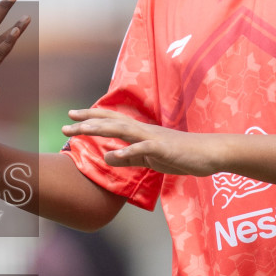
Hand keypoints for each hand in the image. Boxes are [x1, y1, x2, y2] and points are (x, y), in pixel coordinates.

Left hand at [61, 108, 222, 175]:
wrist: (209, 153)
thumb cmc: (181, 154)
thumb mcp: (150, 158)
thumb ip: (130, 158)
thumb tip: (108, 158)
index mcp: (140, 131)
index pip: (111, 120)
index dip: (91, 117)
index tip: (71, 117)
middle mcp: (143, 130)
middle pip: (111, 121)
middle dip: (87, 121)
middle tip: (66, 122)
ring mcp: (152, 138)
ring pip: (122, 130)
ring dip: (100, 129)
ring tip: (80, 130)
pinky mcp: (163, 149)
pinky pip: (142, 150)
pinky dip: (127, 152)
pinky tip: (113, 156)